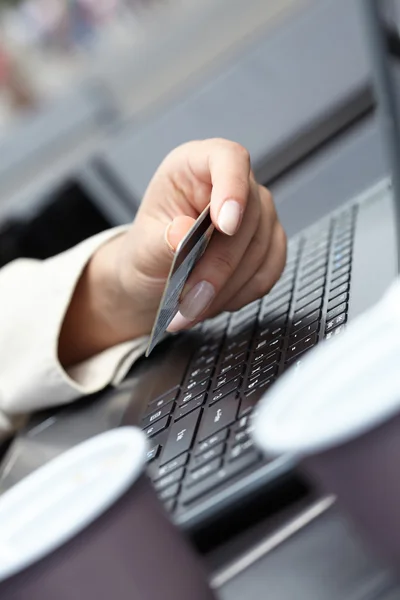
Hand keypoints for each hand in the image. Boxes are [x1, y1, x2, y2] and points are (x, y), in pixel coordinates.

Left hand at [59, 139, 286, 365]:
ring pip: (260, 249)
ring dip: (226, 287)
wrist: (156, 279)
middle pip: (248, 216)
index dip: (232, 187)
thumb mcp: (142, 247)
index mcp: (194, 166)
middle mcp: (231, 184)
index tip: (225, 225)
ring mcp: (256, 213)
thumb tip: (182, 234)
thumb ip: (162, 240)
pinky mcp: (269, 244)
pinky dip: (242, 293)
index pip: (228, 158)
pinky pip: (269, 270)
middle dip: (218, 266)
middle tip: (191, 300)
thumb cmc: (148, 252)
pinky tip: (215, 302)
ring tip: (192, 309)